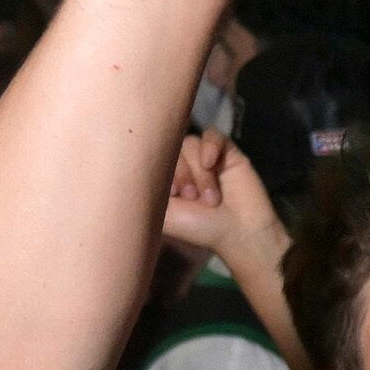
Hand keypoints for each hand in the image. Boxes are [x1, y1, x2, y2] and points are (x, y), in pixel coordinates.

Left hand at [161, 129, 286, 283]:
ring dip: (199, 171)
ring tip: (210, 197)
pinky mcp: (227, 152)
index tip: (175, 196)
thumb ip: (146, 193)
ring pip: (191, 144)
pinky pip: (212, 135)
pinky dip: (210, 146)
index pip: (154, 157)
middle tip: (192, 198)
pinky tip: (212, 164)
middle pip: (172, 148)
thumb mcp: (165, 215)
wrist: (239, 233)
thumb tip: (130, 173)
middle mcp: (185, 166)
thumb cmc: (200, 229)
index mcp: (168, 178)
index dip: (163, 172)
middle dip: (181, 173)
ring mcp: (206, 157)